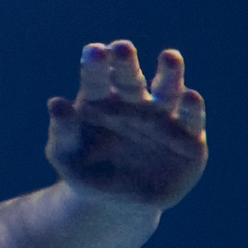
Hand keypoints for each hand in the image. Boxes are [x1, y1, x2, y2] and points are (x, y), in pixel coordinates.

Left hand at [47, 39, 206, 204]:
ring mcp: (163, 118)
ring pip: (168, 91)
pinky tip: (190, 97)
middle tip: (121, 47)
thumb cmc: (85, 169)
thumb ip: (62, 130)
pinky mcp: (188, 138)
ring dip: (170, 74)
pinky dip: (192, 109)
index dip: (95, 65)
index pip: (97, 79)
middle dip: (127, 63)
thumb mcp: (66, 153)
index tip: (93, 51)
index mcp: (101, 101)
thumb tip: (55, 103)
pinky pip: (191, 121)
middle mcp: (134, 102)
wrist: (114, 200)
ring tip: (169, 56)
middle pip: (131, 79)